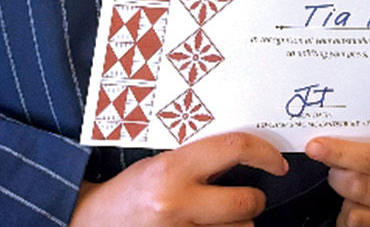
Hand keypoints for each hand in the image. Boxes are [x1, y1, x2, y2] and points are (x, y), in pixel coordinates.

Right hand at [69, 132, 287, 226]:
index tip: (277, 162)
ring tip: (218, 215)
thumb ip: (198, 159)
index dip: (264, 153)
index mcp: (172, 169)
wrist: (92, 221)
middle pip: (246, 202)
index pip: (234, 150)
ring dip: (238, 224)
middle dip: (255, 199)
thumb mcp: (161, 162)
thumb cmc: (128, 191)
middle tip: (249, 195)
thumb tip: (243, 154)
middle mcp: (177, 203)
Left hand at [306, 137, 369, 226]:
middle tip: (335, 170)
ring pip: (355, 213)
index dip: (340, 153)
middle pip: (360, 185)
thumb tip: (324, 144)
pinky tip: (357, 206)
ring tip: (352, 190)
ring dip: (345, 200)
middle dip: (338, 176)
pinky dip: (348, 217)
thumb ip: (365, 145)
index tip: (315, 147)